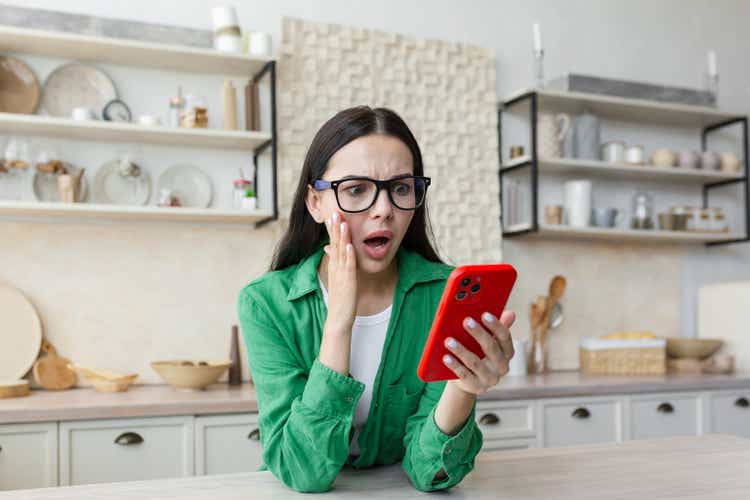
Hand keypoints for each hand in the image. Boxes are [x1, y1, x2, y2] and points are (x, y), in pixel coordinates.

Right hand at [321, 211, 357, 332]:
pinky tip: (349, 245)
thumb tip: (330, 250)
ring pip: (341, 252)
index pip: (332, 244)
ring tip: (342, 222)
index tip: (333, 215)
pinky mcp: (348, 282)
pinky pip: (348, 266)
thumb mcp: (337, 279)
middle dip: (335, 228)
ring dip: (341, 237)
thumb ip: (336, 264)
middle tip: (335, 211)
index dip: (333, 229)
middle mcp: (336, 268)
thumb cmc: (341, 300)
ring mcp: (341, 275)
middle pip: (334, 244)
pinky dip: (348, 255)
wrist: (338, 319)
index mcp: (334, 267)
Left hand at [442, 310, 515, 394]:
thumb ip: (495, 328)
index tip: (484, 314)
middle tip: (466, 321)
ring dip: (461, 350)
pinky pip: (464, 375)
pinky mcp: (476, 387)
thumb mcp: (487, 341)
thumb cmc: (478, 354)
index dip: (496, 325)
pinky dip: (454, 365)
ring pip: (475, 362)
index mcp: (507, 352)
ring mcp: (490, 379)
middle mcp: (502, 367)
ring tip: (448, 340)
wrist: (468, 381)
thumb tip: (511, 313)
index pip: (505, 337)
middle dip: (478, 333)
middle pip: (491, 348)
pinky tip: (445, 357)